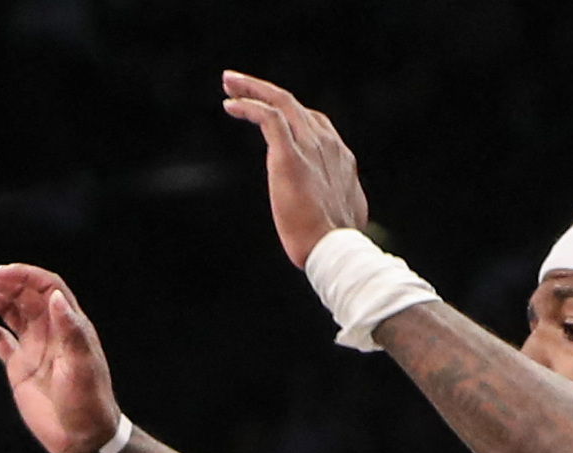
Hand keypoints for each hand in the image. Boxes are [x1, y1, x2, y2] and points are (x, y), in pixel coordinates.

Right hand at [0, 264, 125, 452]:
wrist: (82, 439)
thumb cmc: (88, 404)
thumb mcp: (82, 368)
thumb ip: (71, 332)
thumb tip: (55, 297)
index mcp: (67, 324)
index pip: (43, 286)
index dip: (19, 275)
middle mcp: (49, 328)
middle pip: (18, 293)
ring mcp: (32, 345)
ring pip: (4, 310)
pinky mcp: (18, 364)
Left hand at [219, 71, 371, 266]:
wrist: (335, 249)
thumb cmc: (336, 243)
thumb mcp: (344, 213)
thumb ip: (336, 199)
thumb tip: (332, 208)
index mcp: (340, 157)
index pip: (313, 122)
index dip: (289, 113)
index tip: (269, 111)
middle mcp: (327, 144)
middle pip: (294, 104)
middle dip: (264, 89)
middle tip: (237, 83)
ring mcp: (310, 146)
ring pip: (281, 102)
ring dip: (252, 88)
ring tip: (228, 83)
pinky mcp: (290, 156)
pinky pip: (268, 118)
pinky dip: (248, 106)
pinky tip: (230, 105)